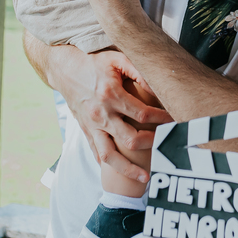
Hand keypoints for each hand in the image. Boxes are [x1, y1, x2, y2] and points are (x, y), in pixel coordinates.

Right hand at [64, 49, 170, 181]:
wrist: (64, 69)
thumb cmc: (94, 62)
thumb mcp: (117, 59)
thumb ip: (139, 72)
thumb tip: (159, 86)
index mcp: (111, 95)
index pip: (143, 114)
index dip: (161, 119)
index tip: (173, 120)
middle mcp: (101, 114)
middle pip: (130, 139)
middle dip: (151, 144)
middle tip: (165, 145)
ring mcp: (91, 125)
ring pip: (110, 155)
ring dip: (128, 169)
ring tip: (144, 179)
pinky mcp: (85, 130)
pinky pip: (97, 152)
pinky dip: (109, 165)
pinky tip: (121, 173)